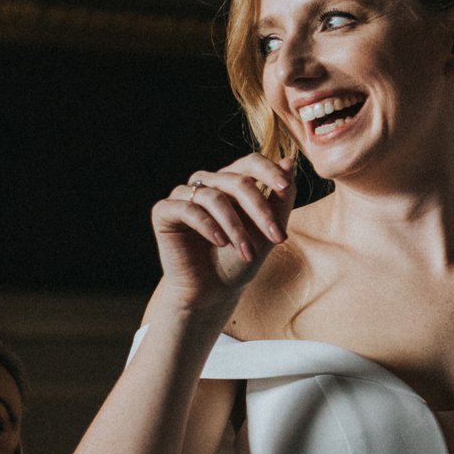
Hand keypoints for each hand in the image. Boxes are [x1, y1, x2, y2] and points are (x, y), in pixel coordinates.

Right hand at [150, 154, 294, 311]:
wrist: (212, 292)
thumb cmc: (240, 260)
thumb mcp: (268, 230)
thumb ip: (280, 198)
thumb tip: (289, 161)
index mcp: (232, 182)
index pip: (251, 162)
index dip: (269, 171)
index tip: (284, 187)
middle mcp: (207, 183)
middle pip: (237, 181)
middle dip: (260, 210)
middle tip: (277, 237)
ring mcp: (184, 195)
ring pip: (214, 197)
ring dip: (236, 227)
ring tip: (248, 252)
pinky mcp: (164, 211)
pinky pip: (187, 209)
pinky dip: (207, 225)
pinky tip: (220, 242)